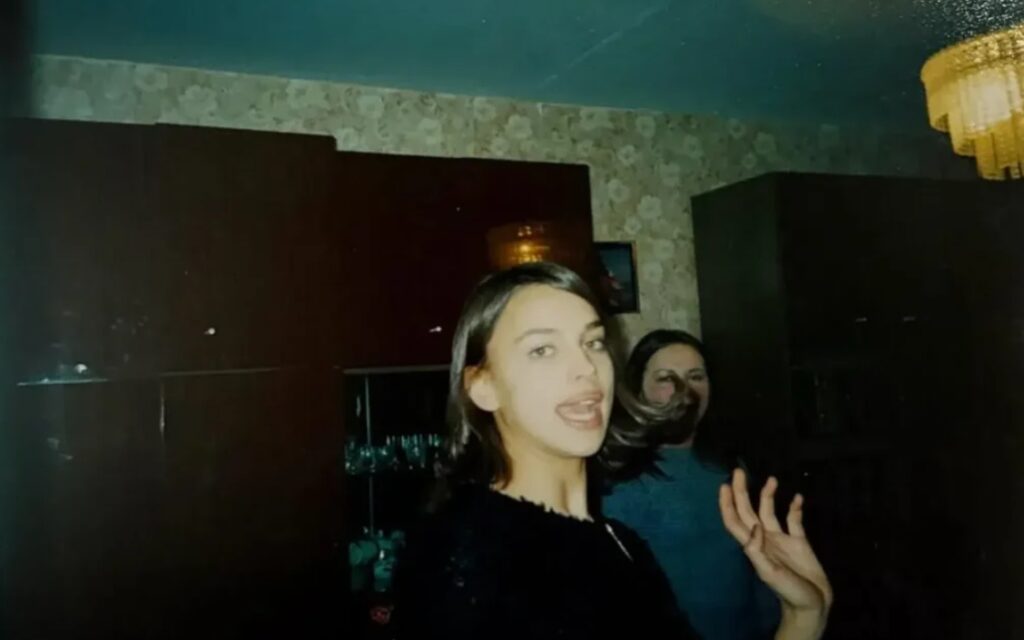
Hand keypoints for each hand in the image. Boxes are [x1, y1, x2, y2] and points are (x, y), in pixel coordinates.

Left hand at [719, 470, 832, 637]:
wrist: (813, 606)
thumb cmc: (789, 592)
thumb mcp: (769, 574)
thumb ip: (757, 551)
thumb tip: (753, 526)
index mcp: (754, 546)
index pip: (734, 521)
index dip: (727, 504)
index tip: (724, 485)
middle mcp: (765, 539)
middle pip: (748, 510)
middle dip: (742, 491)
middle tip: (738, 471)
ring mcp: (782, 540)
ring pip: (770, 511)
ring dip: (768, 495)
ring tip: (772, 479)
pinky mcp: (800, 542)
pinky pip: (795, 520)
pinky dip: (795, 508)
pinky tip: (797, 497)